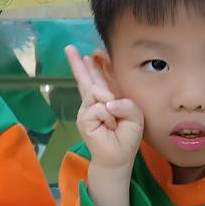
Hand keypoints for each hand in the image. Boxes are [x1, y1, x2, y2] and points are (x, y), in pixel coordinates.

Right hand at [65, 45, 143, 171]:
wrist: (118, 157)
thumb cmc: (127, 136)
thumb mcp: (135, 116)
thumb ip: (125, 103)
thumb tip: (105, 103)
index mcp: (108, 98)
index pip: (100, 79)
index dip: (94, 67)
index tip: (89, 55)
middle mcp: (95, 101)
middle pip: (86, 79)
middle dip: (78, 63)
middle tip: (69, 48)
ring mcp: (87, 109)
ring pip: (96, 92)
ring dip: (109, 105)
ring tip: (113, 122)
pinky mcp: (83, 117)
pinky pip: (98, 107)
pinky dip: (107, 116)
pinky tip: (108, 126)